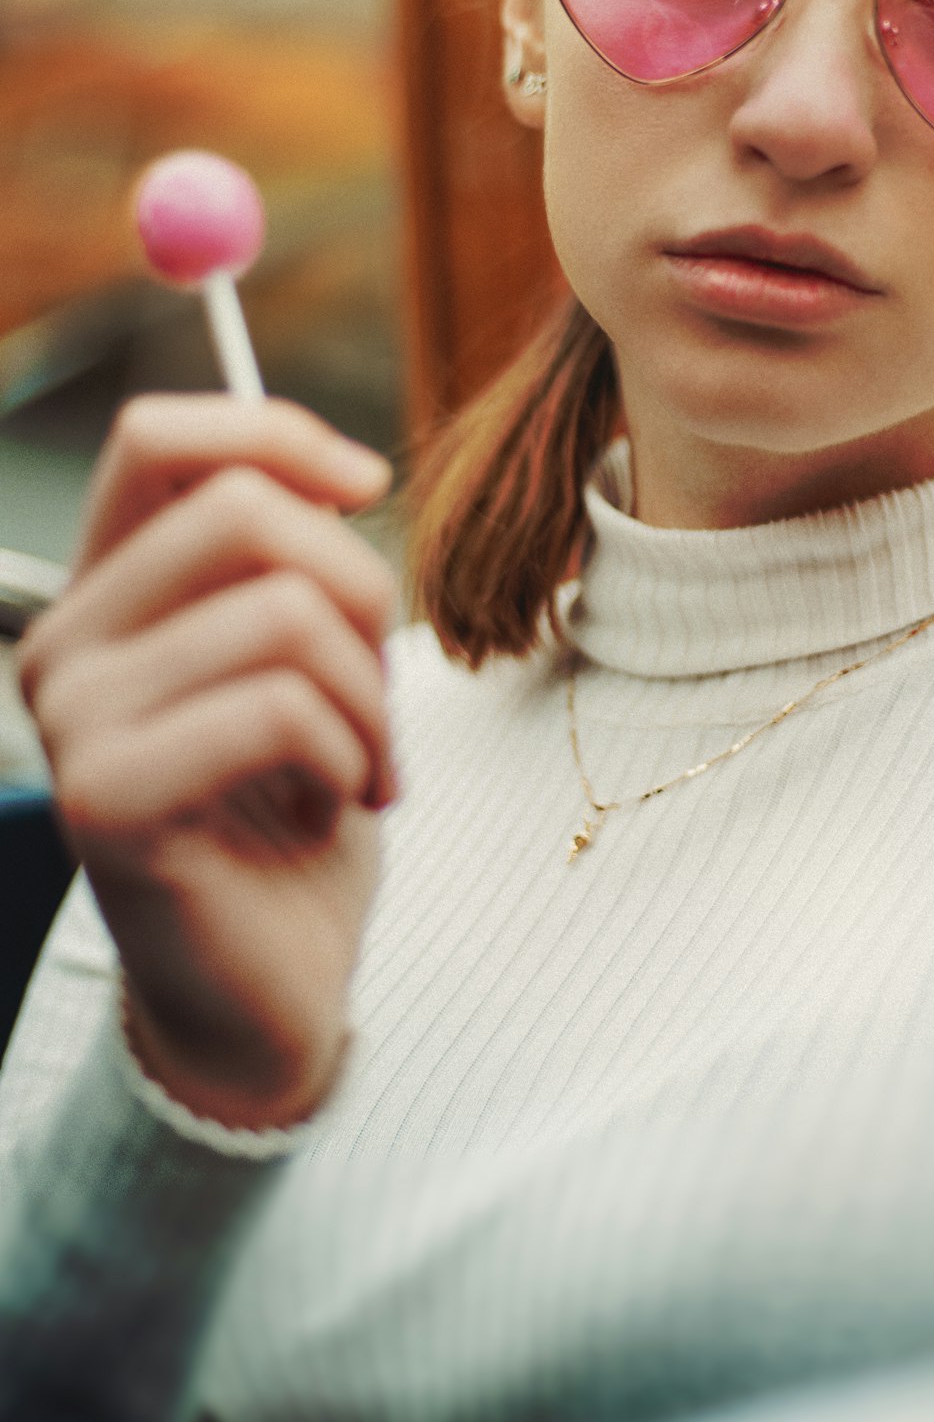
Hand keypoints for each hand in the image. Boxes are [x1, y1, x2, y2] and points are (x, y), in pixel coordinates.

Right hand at [17, 397, 396, 1129]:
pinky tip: (337, 802)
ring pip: (279, 613)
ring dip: (369, 694)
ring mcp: (73, 723)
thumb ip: (289, 562)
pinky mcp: (108, 801)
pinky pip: (275, 708)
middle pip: (241, 509)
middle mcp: (65, 645)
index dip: (277, 433)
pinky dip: (347, 751)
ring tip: (368, 762)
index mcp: (109, 592)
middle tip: (382, 684)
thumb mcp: (305, 658)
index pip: (158, 436)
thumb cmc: (296, 813)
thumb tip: (339, 468)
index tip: (372, 485)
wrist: (273, 988)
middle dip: (360, 584)